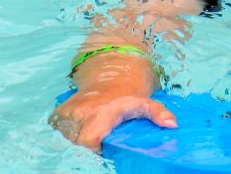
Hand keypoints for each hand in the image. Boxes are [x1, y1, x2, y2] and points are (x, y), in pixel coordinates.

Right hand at [49, 89, 176, 151]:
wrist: (107, 82)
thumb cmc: (127, 99)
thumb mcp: (144, 104)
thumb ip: (158, 113)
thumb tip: (172, 125)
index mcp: (102, 112)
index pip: (89, 141)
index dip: (95, 149)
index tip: (103, 147)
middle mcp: (82, 111)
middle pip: (78, 143)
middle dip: (88, 145)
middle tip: (101, 136)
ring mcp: (67, 113)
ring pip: (67, 139)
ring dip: (78, 139)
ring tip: (94, 128)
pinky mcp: (58, 115)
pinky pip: (59, 132)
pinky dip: (69, 134)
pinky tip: (82, 126)